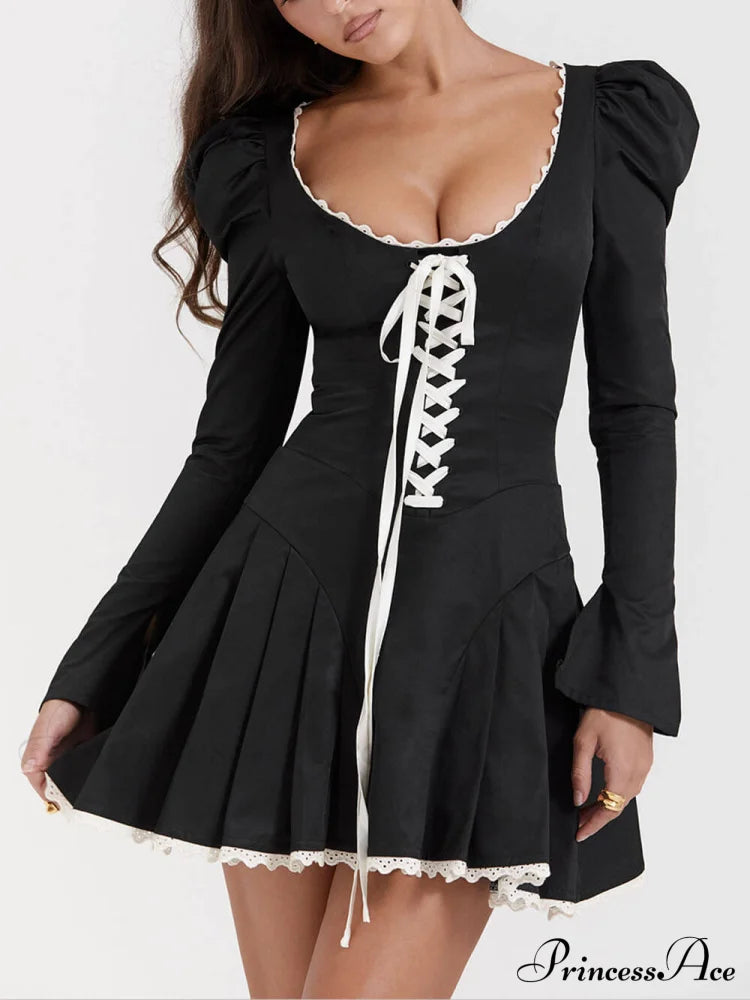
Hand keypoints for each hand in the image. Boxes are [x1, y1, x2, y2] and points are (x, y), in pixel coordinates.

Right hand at [20, 699, 97, 801]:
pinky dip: (89, 773)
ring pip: (71, 779)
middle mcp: (50, 761)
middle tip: (80, 800)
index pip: (42, 787)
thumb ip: (39, 750)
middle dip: (68, 794)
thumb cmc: (60, 709)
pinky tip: (95, 776)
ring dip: (79, 784)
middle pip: (57, 787)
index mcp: (36, 760)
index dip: (53, 797)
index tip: (66, 803)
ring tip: (88, 790)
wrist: (83, 695)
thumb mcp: (48, 730)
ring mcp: (66, 758)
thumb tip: (31, 768)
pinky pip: (84, 768)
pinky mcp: (81, 752)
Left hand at [571, 707, 653, 842]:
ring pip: (627, 798)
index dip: (594, 824)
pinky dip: (618, 794)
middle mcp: (637, 773)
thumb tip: (577, 799)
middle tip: (580, 822)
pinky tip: (605, 793)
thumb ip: (580, 773)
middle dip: (598, 818)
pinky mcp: (646, 760)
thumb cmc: (605, 713)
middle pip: (618, 807)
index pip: (609, 809)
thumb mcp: (583, 741)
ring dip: (609, 806)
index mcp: (622, 771)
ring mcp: (645, 767)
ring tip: (588, 810)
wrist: (628, 695)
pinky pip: (633, 785)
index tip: (580, 833)